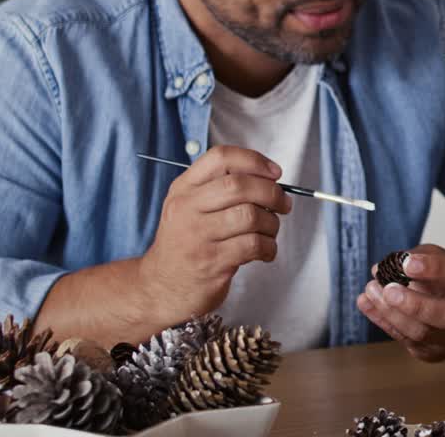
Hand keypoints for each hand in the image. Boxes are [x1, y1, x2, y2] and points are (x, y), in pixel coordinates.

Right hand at [137, 146, 291, 323]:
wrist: (161, 288)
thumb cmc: (186, 244)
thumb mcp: (190, 207)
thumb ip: (221, 188)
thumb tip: (270, 178)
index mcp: (184, 188)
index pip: (220, 157)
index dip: (254, 161)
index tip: (274, 173)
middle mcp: (187, 208)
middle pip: (239, 185)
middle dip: (272, 192)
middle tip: (282, 203)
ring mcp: (197, 236)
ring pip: (250, 215)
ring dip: (272, 223)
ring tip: (270, 231)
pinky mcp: (211, 262)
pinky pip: (253, 245)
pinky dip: (269, 247)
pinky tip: (265, 250)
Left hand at [356, 245, 444, 361]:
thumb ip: (424, 256)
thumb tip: (386, 265)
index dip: (434, 268)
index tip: (407, 262)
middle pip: (443, 315)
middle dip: (413, 304)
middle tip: (388, 290)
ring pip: (419, 333)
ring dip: (390, 312)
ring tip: (370, 290)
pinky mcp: (434, 353)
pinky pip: (406, 340)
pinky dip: (384, 321)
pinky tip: (366, 303)